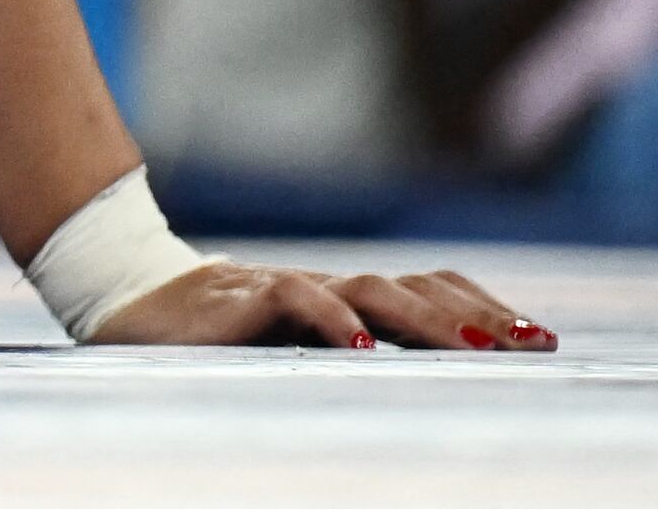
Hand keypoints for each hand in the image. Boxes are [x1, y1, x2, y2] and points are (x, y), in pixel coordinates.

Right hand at [92, 258, 552, 350]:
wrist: (120, 300)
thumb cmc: (209, 335)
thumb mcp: (289, 346)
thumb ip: (341, 348)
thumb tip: (419, 370)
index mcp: (340, 299)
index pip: (425, 287)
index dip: (481, 306)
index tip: (537, 338)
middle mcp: (321, 288)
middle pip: (411, 288)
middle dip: (476, 316)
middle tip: (530, 343)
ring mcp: (281, 288)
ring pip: (368, 290)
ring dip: (428, 319)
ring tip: (475, 347)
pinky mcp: (239, 300)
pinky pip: (294, 300)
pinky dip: (332, 320)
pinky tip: (362, 346)